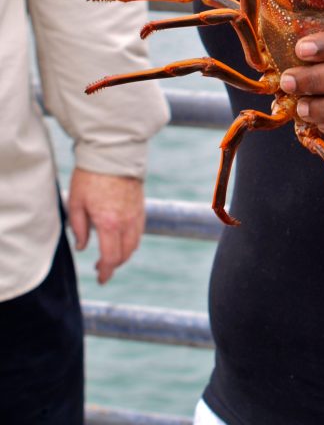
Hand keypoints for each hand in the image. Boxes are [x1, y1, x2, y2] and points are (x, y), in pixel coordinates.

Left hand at [67, 168, 145, 283]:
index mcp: (109, 223)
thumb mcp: (76, 202)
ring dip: (124, 254)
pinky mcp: (140, 205)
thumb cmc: (90, 176)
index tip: (100, 278)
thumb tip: (82, 247)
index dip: (105, 271)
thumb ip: (79, 228)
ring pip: (135, 243)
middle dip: (114, 265)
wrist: (113, 153)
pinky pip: (140, 230)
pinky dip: (132, 240)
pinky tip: (122, 238)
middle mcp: (126, 221)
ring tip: (112, 255)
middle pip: (125, 254)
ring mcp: (136, 213)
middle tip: (102, 268)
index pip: (111, 257)